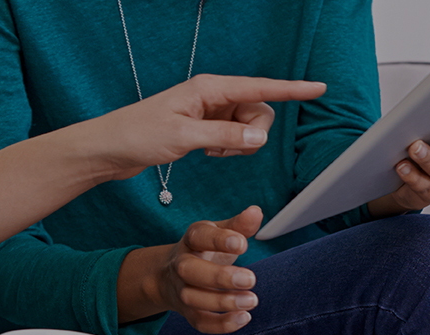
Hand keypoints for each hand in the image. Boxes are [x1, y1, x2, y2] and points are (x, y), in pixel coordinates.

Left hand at [47, 74, 327, 180]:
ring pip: (249, 126)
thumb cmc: (139, 135)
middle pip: (258, 111)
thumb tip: (260, 135)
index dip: (291, 89)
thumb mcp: (185, 137)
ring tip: (212, 151)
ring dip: (241, 143)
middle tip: (225, 148)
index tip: (319, 88)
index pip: (260, 87)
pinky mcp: (205, 127)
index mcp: (209, 88)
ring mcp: (209, 111)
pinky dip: (230, 147)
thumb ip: (226, 135)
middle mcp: (212, 95)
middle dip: (253, 132)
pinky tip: (209, 152)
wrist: (110, 148)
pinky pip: (235, 135)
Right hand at [117, 206, 262, 333]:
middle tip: (250, 279)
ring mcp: (182, 289)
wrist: (171, 275)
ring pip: (193, 298)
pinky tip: (243, 317)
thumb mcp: (219, 233)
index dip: (219, 240)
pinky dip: (221, 324)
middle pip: (189, 270)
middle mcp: (182, 264)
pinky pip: (200, 322)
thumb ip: (239, 225)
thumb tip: (256, 212)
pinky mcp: (188, 312)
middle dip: (219, 277)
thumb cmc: (204, 251)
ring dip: (223, 302)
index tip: (242, 244)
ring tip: (251, 300)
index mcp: (192, 240)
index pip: (199, 236)